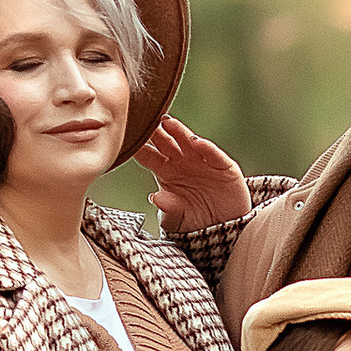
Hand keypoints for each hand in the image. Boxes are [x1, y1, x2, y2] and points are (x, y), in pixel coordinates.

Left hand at [136, 115, 250, 234]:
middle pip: (166, 142)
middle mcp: (182, 163)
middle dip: (156, 131)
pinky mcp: (223, 167)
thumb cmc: (195, 223)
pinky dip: (206, 148)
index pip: (148, 155)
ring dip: (178, 131)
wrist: (224, 231)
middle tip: (145, 119)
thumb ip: (167, 210)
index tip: (127, 137)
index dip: (139, 146)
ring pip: (188, 142)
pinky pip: (213, 154)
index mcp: (165, 172)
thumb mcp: (177, 221)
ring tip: (167, 122)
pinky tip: (196, 142)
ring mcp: (202, 162)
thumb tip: (155, 198)